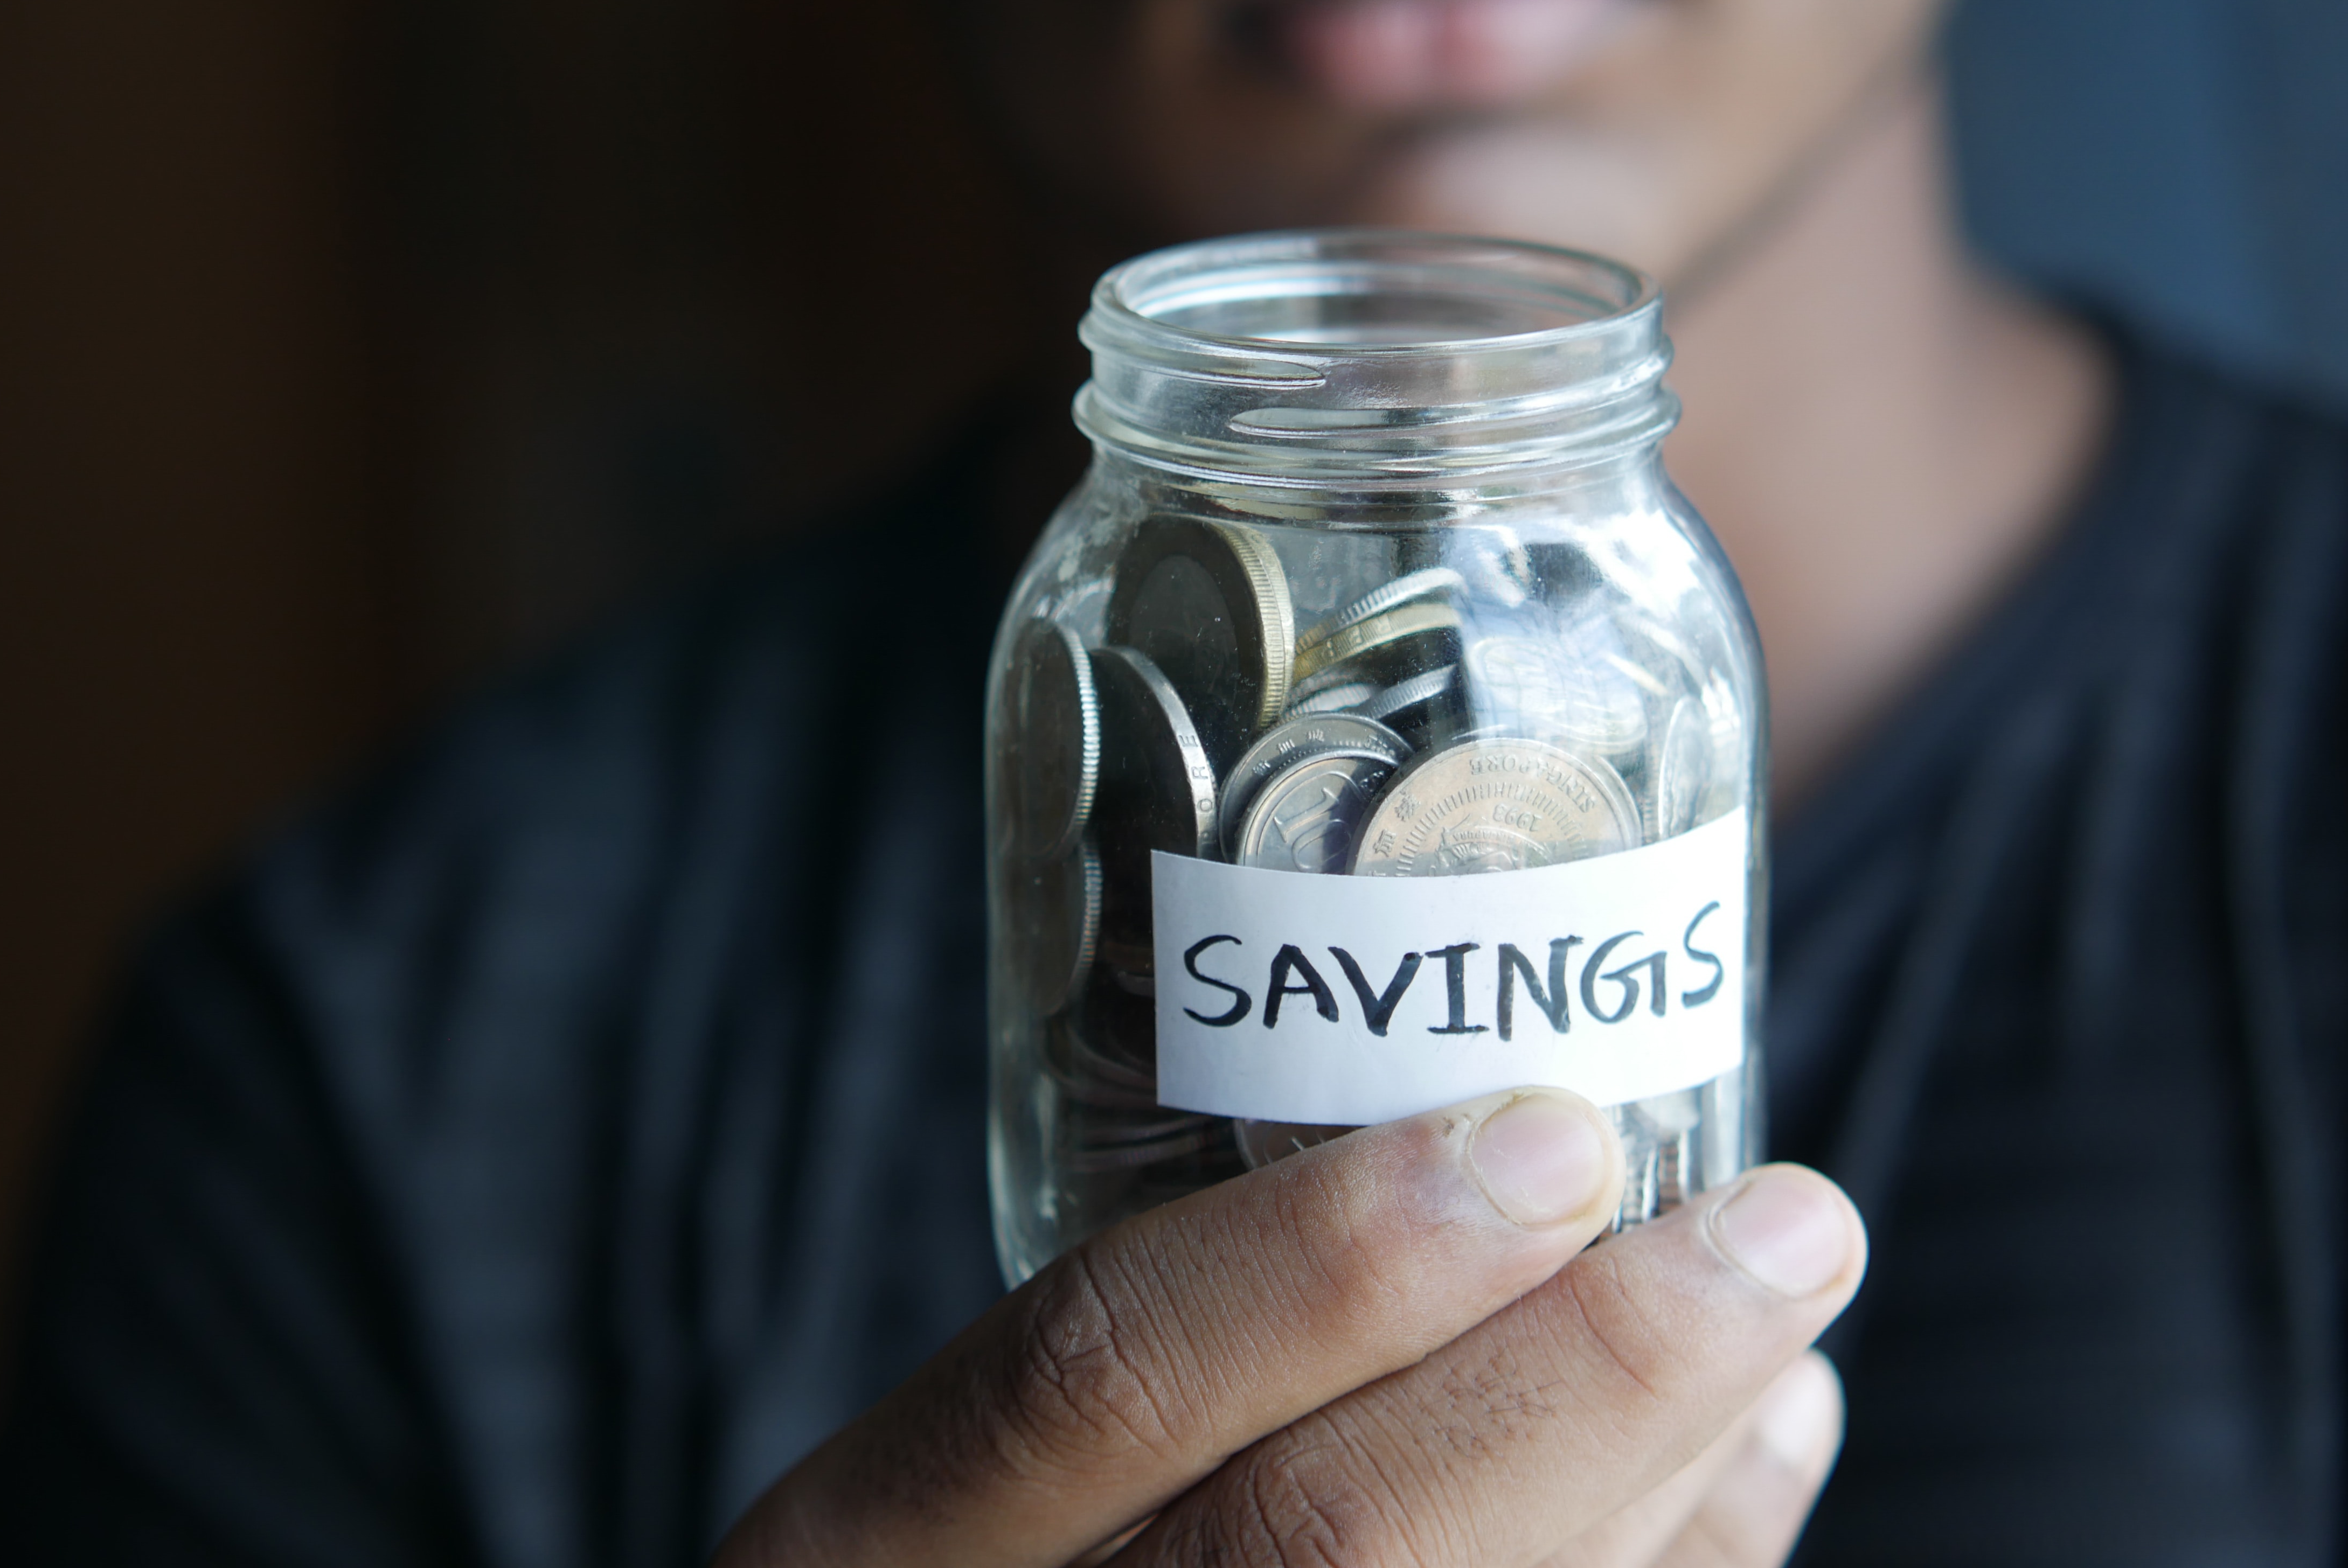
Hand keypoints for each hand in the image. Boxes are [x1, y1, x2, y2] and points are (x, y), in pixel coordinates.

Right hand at [718, 1088, 1866, 1567]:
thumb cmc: (986, 1548)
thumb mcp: (966, 1447)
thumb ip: (1140, 1324)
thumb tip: (1494, 1141)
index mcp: (878, 1537)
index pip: (1092, 1376)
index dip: (1327, 1258)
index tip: (1547, 1137)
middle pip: (1330, 1543)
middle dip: (1590, 1379)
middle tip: (1780, 1225)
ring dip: (1678, 1484)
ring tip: (1786, 1337)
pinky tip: (1749, 1472)